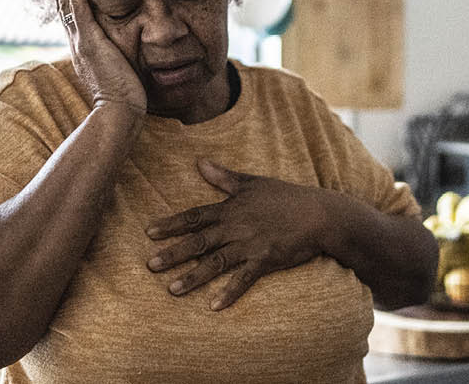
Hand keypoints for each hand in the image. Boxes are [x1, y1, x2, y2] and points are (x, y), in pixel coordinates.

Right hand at [57, 0, 145, 112]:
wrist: (118, 112)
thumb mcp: (116, 71)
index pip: (71, 18)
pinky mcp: (90, 42)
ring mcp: (81, 42)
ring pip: (66, 4)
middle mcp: (76, 44)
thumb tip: (124, 52)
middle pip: (63, 7)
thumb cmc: (124, 97)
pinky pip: (78, 9)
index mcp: (82, 50)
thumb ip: (115, 58)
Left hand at [145, 160, 328, 309]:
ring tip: (172, 290)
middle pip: (199, 241)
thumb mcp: (253, 182)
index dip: (171, 224)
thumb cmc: (286, 196)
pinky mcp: (266, 260)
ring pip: (216, 262)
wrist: (319, 214)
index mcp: (231, 208)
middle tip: (149, 265)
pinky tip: (213, 306)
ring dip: (193, 277)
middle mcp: (236, 227)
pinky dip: (229, 292)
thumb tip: (199, 162)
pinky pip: (244, 279)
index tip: (149, 232)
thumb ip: (223, 177)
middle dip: (173, 253)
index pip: (195, 216)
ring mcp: (250, 244)